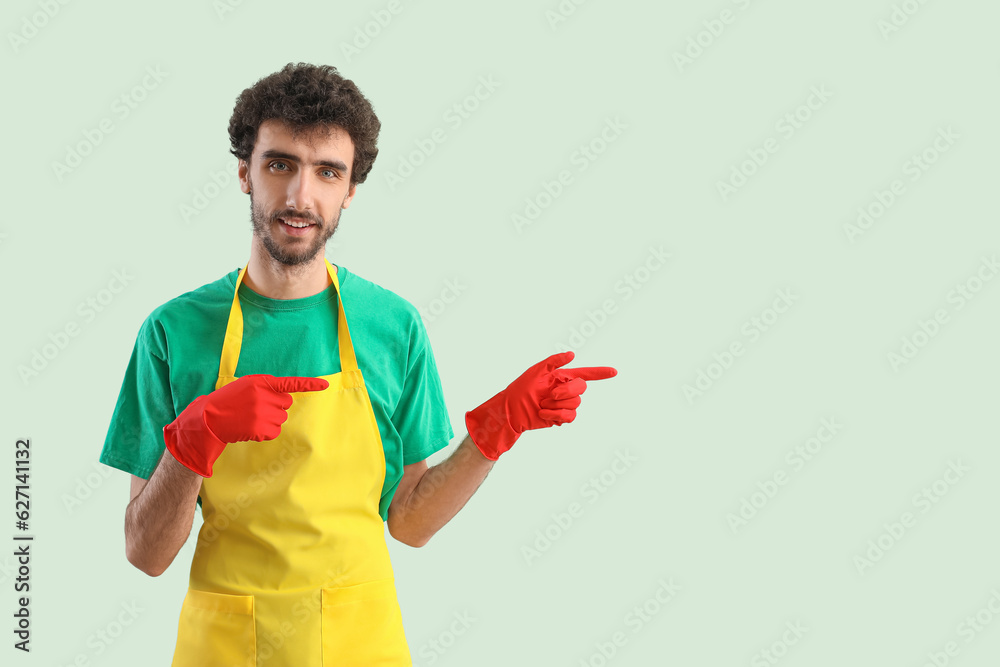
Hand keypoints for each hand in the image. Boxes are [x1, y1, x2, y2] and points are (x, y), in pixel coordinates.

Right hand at [163, 374, 327, 476]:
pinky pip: (275, 431)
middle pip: (287, 404)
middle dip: (276, 406)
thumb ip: (266, 387)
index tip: (325, 385)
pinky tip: (251, 427)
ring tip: (251, 418)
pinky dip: (266, 432)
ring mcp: (263, 413)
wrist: (210, 418)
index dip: (309, 384)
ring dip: (270, 420)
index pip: (290, 383)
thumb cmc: (229, 400)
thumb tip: (286, 398)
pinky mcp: (260, 429)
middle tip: (257, 408)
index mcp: (261, 382)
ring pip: (282, 418)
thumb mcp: (247, 385)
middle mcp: (264, 396)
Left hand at [465, 351, 616, 460]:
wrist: (512, 411)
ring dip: (558, 404)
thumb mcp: (535, 371)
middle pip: (581, 388)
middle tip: (551, 394)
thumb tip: (572, 354)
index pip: (585, 373)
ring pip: (576, 404)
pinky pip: (570, 416)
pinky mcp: (561, 417)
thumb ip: (554, 361)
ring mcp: (564, 404)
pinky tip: (544, 413)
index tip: (614, 372)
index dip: (600, 373)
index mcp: (561, 376)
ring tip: (542, 404)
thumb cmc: (520, 389)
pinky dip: (556, 415)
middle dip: (567, 391)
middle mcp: (565, 389)